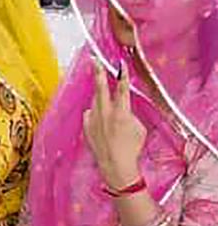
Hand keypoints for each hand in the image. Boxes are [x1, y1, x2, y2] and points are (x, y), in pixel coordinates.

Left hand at [83, 59, 144, 189]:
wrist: (115, 165)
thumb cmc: (132, 148)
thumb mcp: (139, 128)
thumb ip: (129, 113)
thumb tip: (121, 108)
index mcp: (121, 112)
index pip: (122, 89)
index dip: (122, 75)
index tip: (121, 64)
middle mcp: (105, 114)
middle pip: (101, 88)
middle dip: (98, 73)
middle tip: (95, 60)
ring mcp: (93, 120)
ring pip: (95, 101)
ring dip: (100, 96)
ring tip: (105, 98)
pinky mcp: (86, 126)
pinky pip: (90, 114)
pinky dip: (96, 114)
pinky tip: (102, 122)